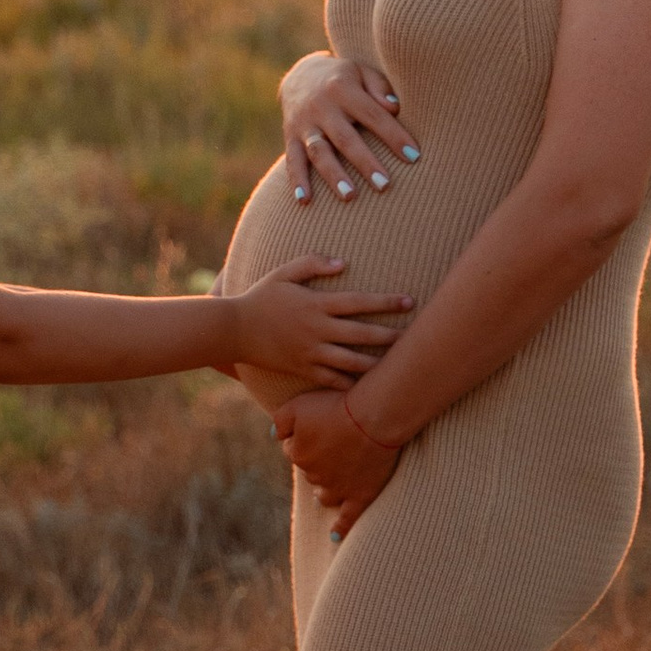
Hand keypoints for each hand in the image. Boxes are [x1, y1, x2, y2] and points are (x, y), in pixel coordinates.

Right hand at [217, 257, 413, 385]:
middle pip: (363, 335)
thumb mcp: (283, 273)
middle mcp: (317, 330)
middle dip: (392, 336)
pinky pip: (333, 381)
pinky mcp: (304, 369)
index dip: (386, 302)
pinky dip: (353, 385)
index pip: (358, 302)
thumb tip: (343, 263)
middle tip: (415, 338)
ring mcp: (311, 352)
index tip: (409, 301)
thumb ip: (313, 263)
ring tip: (399, 365)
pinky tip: (371, 387)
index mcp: (316, 304)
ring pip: (353, 362)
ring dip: (378, 364)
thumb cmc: (261, 297)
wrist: (234, 330)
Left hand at [271, 385, 401, 538]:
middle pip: (309, 471)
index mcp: (298, 454)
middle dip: (317, 461)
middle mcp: (314, 475)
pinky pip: (347, 518)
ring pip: (324, 494)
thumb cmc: (336, 406)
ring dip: (324, 490)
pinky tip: (335, 536)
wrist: (373, 418)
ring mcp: (338, 489)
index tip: (318, 428)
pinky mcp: (360, 496)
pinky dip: (340, 528)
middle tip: (334, 444)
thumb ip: (280, 421)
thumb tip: (274, 437)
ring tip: (334, 482)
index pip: (292, 450)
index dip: (303, 438)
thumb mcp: (298, 405)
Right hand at [280, 52, 416, 209]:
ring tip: (350, 196)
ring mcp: (304, 124)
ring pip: (319, 152)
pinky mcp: (290, 137)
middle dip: (364, 162)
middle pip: (345, 138)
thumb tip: (394, 107)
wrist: (299, 75)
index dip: (393, 136)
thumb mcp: (362, 72)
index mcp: (343, 89)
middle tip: (384, 185)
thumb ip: (379, 87)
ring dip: (333, 175)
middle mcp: (321, 107)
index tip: (414, 156)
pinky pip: (293, 160)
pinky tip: (306, 201)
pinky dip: (298, 181)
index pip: (372, 114)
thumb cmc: (345, 79)